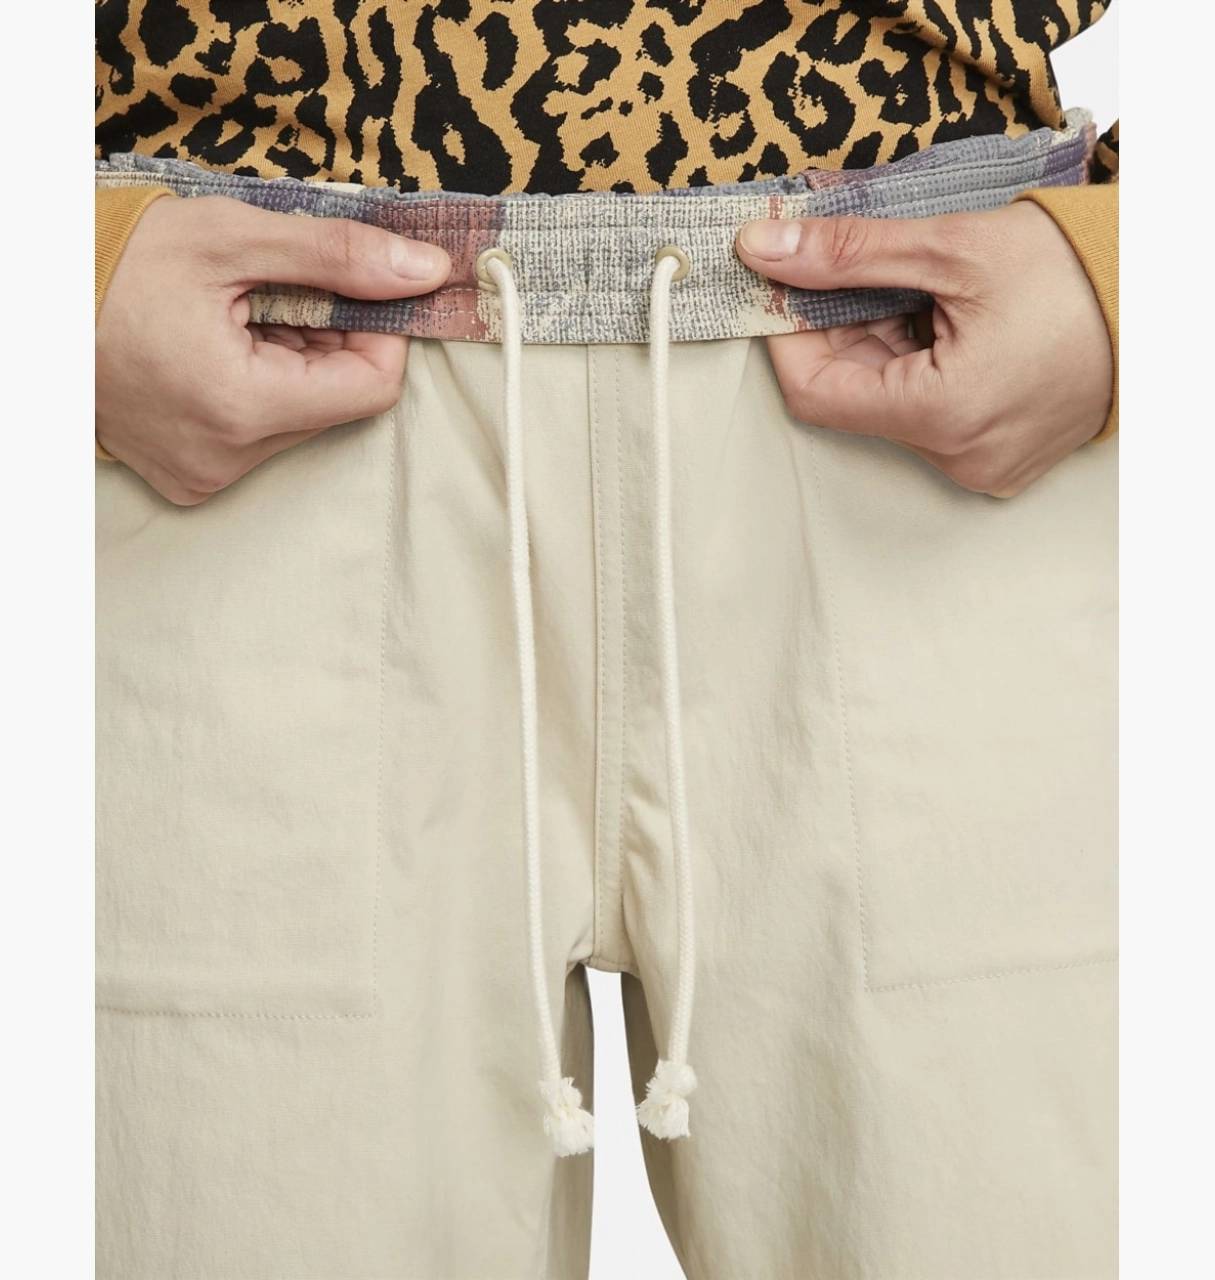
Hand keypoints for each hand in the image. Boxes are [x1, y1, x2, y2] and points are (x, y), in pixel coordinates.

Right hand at [96, 194, 450, 503]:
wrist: (29, 305)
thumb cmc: (110, 262)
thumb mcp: (230, 238)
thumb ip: (338, 256)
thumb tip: (423, 269)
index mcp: (241, 406)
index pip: (372, 387)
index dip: (380, 332)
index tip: (359, 289)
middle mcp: (227, 459)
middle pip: (335, 403)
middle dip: (327, 341)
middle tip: (277, 292)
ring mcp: (204, 474)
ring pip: (299, 418)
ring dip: (291, 362)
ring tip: (235, 318)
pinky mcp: (188, 476)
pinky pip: (258, 434)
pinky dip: (257, 386)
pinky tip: (215, 348)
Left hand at [735, 201, 1112, 496]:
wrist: (1167, 301)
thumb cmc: (1078, 273)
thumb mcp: (954, 247)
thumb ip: (849, 252)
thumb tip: (765, 247)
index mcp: (944, 414)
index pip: (815, 392)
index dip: (786, 335)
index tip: (781, 285)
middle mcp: (959, 457)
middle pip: (854, 395)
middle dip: (840, 328)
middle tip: (854, 269)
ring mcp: (982, 464)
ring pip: (891, 403)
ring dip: (882, 343)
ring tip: (921, 290)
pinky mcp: (999, 458)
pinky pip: (930, 416)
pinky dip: (919, 365)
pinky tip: (947, 321)